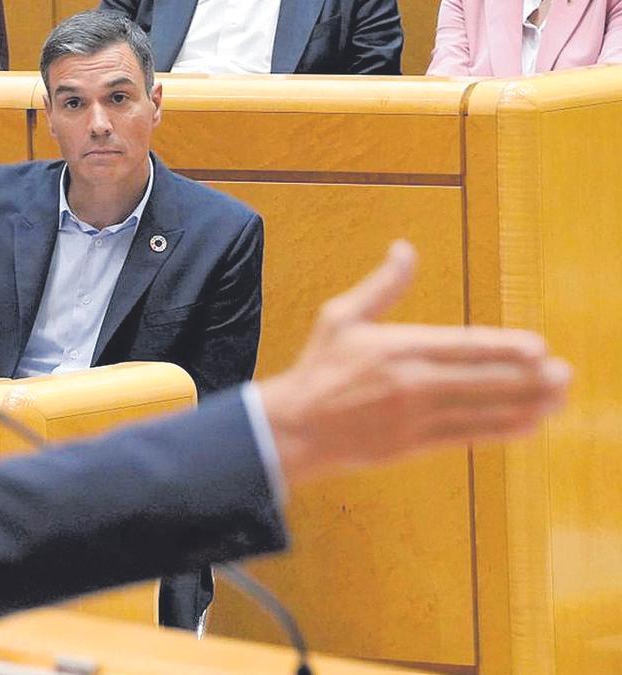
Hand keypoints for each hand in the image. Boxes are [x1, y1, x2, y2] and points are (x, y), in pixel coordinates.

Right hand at [259, 241, 569, 483]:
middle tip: (564, 374)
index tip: (538, 347)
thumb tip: (404, 248)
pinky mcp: (412, 446)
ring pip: (481, 411)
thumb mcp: (340, 317)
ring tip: (558, 399)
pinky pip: (466, 437)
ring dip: (524, 405)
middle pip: (481, 381)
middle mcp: (410, 384)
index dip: (503, 349)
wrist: (293, 427)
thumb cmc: (318, 368)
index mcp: (397, 348)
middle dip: (527, 379)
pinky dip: (499, 431)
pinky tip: (527, 424)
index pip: (462, 347)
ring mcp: (414, 418)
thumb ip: (382, 286)